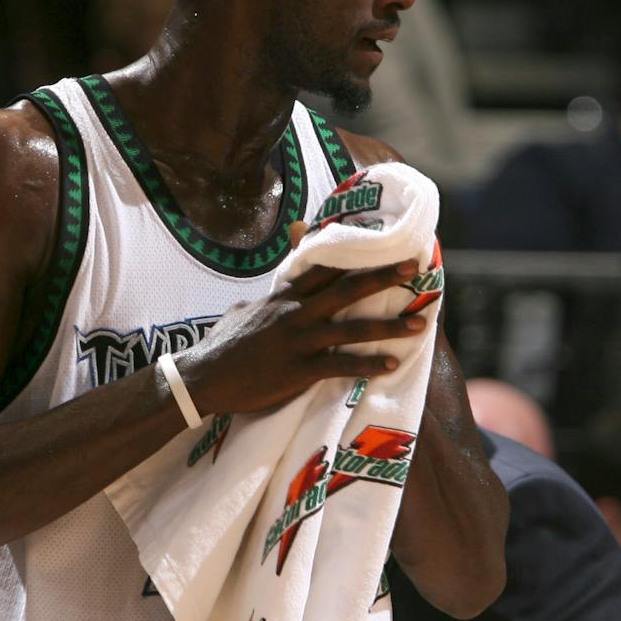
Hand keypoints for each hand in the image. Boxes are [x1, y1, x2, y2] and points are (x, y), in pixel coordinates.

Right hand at [177, 256, 426, 416]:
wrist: (201, 378)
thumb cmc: (222, 346)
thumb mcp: (243, 308)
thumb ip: (267, 293)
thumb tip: (270, 291)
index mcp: (283, 297)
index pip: (324, 267)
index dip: (355, 253)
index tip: (382, 241)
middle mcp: (294, 313)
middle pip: (346, 289)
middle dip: (382, 276)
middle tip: (414, 266)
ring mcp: (297, 341)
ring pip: (351, 328)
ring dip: (389, 325)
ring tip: (419, 323)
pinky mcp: (297, 371)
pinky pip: (340, 365)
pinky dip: (367, 364)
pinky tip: (391, 364)